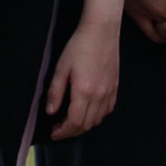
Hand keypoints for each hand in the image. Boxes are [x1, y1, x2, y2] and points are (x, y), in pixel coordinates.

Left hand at [45, 21, 119, 138]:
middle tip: (59, 128)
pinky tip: (87, 111)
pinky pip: (107, 110)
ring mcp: (109, 92)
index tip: (53, 132)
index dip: (63, 132)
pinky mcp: (115, 87)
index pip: (74, 122)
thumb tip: (50, 112)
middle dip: (71, 131)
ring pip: (97, 120)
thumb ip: (55, 92)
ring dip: (83, 125)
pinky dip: (96, 116)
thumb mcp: (61, 68)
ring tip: (70, 121)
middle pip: (86, 125)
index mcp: (84, 91)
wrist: (101, 32)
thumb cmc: (79, 47)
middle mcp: (99, 95)